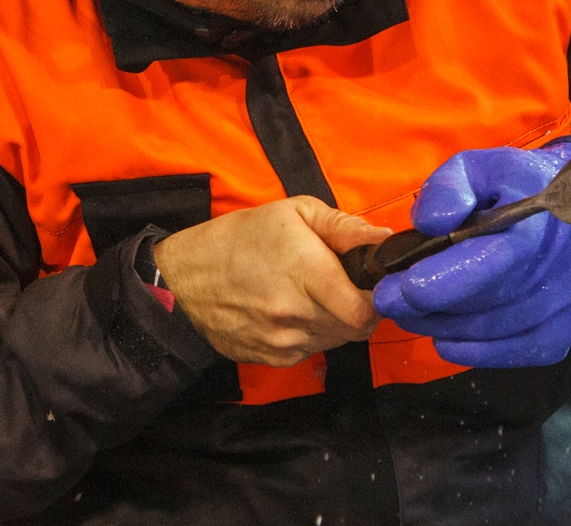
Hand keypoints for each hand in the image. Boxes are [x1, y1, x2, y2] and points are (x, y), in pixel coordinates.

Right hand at [152, 197, 390, 366]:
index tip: (373, 283)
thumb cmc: (240, 238)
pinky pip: (312, 351)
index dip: (378, 299)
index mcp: (304, 272)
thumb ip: (344, 226)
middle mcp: (295, 314)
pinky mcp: (272, 359)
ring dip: (338, 322)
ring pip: (336, 341)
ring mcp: (282, 341)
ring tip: (318, 295)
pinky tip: (297, 310)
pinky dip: (315, 333)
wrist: (185, 279)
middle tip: (348, 285)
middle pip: (356, 328)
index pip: (364, 310)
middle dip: (361, 308)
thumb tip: (385, 239)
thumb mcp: (293, 212)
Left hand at [373, 142, 570, 368]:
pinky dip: (476, 351)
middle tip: (388, 301)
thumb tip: (430, 224)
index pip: (500, 256)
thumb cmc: (518, 190)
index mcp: (541, 215)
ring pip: (501, 330)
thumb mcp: (480, 168)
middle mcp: (567, 262)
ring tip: (409, 315)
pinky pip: (519, 352)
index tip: (405, 286)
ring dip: (446, 328)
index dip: (451, 277)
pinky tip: (445, 337)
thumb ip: (450, 187)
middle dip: (433, 305)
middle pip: (494, 298)